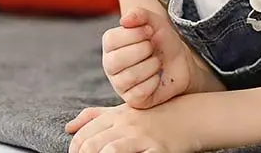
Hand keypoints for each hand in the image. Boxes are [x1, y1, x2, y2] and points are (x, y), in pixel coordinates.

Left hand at [66, 103, 188, 152]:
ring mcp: (142, 137)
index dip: (74, 150)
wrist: (191, 116)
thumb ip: (96, 116)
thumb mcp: (124, 110)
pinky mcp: (156, 150)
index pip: (84, 135)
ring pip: (109, 151)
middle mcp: (126, 125)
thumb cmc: (154, 115)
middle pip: (91, 145)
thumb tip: (69, 127)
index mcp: (116, 115)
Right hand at [102, 7, 204, 108]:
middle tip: (153, 48)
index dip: (134, 34)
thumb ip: (140, 14)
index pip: (111, 40)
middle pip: (116, 61)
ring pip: (129, 77)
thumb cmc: (162, 41)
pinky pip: (139, 93)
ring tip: (156, 62)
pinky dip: (154, 82)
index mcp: (110, 45)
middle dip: (143, 51)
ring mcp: (120, 84)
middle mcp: (110, 65)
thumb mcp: (154, 21)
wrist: (180, 62)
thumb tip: (125, 20)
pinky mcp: (133, 100)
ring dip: (151, 66)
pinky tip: (157, 77)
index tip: (149, 31)